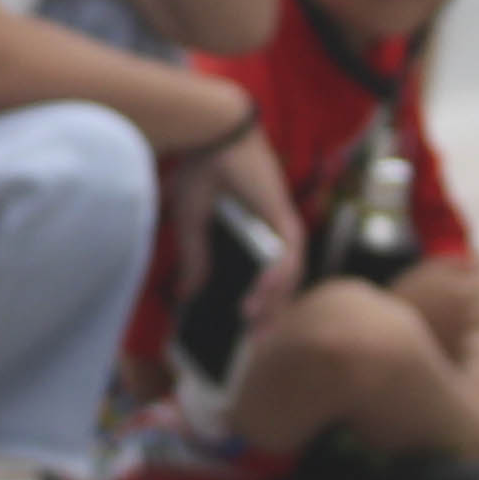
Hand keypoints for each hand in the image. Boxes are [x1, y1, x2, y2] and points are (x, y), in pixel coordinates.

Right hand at [172, 117, 303, 331]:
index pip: (261, 278)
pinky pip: (290, 256)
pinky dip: (278, 278)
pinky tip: (262, 295)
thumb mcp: (192, 223)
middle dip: (268, 316)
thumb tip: (188, 296)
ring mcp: (281, 225)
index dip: (254, 306)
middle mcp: (272, 233)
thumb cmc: (203, 168)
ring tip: (253, 327)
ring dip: (273, 303)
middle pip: (278, 284)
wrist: (210, 134)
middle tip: (252, 346)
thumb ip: (195, 259)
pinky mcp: (283, 217)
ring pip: (288, 277)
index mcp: (253, 233)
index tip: (238, 336)